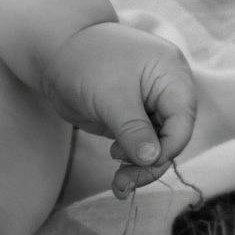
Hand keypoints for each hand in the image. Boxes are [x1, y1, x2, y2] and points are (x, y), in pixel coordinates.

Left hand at [36, 20, 196, 197]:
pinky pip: (141, 143)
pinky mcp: (134, 116)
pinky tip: (117, 167)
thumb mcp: (110, 97)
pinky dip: (132, 159)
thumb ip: (133, 129)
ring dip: (141, 166)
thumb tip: (152, 159)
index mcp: (171, 75)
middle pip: (173, 137)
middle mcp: (167, 90)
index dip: (167, 148)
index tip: (142, 165)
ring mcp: (151, 104)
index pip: (181, 122)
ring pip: (157, 144)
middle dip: (151, 163)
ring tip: (119, 182)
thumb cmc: (83, 63)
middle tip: (124, 183)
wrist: (53, 51)